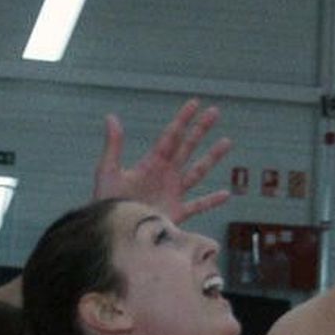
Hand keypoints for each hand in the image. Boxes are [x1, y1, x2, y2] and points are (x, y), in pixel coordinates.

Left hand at [92, 99, 231, 223]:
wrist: (113, 231)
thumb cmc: (107, 202)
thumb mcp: (108, 171)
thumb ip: (113, 145)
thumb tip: (111, 117)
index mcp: (151, 163)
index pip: (171, 136)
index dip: (183, 119)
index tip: (195, 103)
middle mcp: (165, 175)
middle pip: (187, 147)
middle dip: (200, 130)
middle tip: (215, 112)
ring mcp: (172, 193)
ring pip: (197, 172)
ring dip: (212, 157)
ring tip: (227, 141)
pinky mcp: (176, 213)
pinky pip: (198, 206)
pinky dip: (211, 201)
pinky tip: (226, 194)